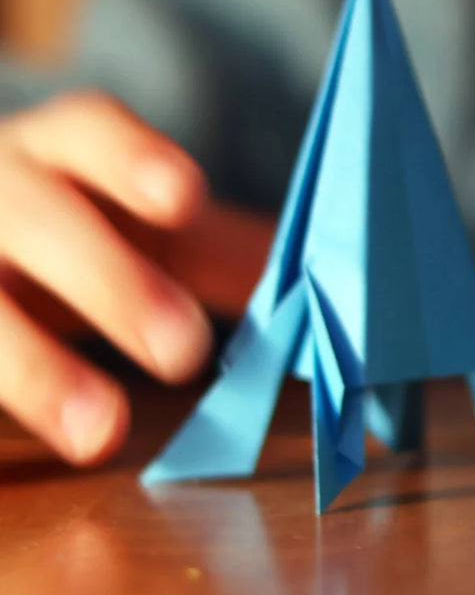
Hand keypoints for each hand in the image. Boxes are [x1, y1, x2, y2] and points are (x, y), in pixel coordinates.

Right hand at [0, 91, 272, 464]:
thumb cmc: (70, 232)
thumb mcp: (137, 230)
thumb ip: (217, 252)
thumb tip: (323, 290)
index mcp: (55, 154)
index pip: (85, 130)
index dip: (131, 159)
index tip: (185, 199)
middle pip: (35, 217)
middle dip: (107, 280)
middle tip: (183, 349)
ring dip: (33, 369)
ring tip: (101, 434)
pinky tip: (5, 464)